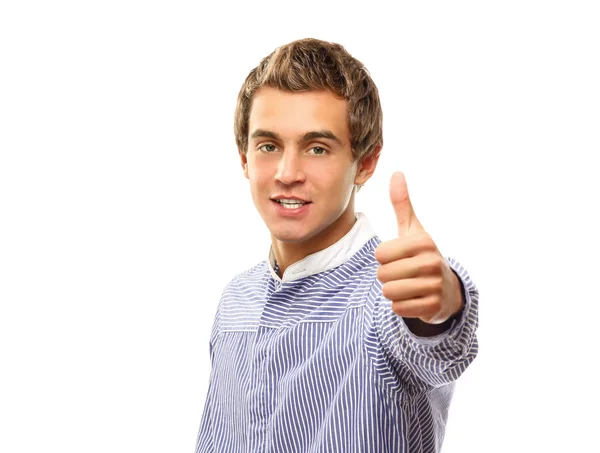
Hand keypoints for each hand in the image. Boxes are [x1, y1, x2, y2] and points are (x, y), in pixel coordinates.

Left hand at [374, 172, 463, 324]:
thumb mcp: (413, 230)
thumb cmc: (422, 255)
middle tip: (403, 273)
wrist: (447, 289)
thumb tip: (396, 172)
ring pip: (389, 292)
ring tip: (408, 285)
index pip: (380, 254)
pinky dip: (401, 306)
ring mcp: (434, 286)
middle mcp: (431, 262)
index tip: (399, 257)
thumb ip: (402, 204)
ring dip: (393, 291)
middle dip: (387, 276)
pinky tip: (413, 299)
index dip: (384, 258)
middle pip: (382, 274)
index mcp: (423, 241)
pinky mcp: (432, 307)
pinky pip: (398, 308)